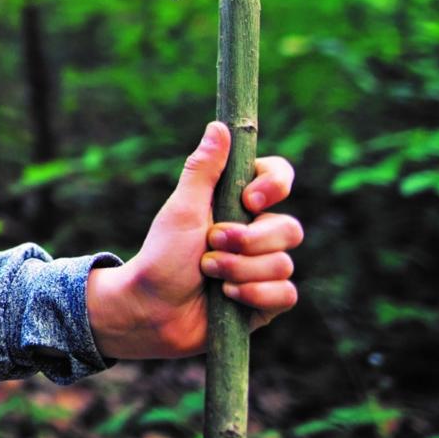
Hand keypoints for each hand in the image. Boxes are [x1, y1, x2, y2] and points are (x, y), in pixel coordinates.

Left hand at [87, 120, 303, 360]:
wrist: (149, 311)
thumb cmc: (161, 256)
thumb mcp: (181, 209)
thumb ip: (203, 170)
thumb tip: (219, 126)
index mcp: (237, 205)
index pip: (278, 179)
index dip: (274, 186)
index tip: (248, 199)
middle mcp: (255, 234)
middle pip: (289, 227)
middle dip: (248, 241)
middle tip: (211, 245)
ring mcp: (262, 268)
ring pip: (284, 263)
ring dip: (240, 270)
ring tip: (208, 275)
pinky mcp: (265, 301)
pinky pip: (286, 293)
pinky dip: (255, 295)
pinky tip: (228, 297)